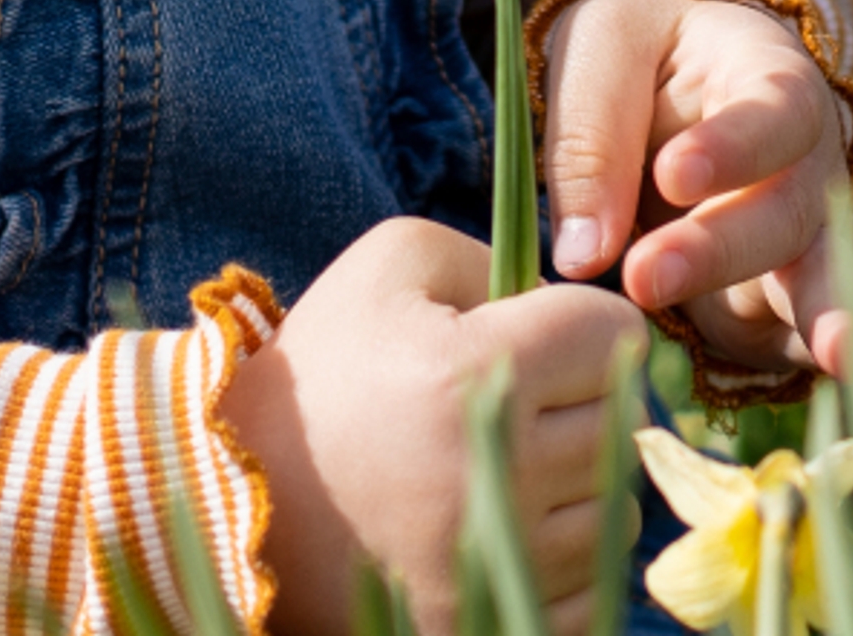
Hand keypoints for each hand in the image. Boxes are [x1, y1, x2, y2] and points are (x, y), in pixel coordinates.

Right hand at [216, 214, 647, 635]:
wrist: (228, 500)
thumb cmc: (322, 369)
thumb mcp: (393, 264)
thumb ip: (497, 255)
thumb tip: (571, 302)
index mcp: (476, 372)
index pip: (616, 335)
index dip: (583, 326)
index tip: (542, 339)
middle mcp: (492, 473)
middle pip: (623, 427)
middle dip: (583, 406)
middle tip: (521, 407)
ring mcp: (488, 566)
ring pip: (614, 517)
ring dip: (579, 491)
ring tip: (509, 472)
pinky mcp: (476, 633)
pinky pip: (582, 595)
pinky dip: (557, 566)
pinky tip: (501, 535)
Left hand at [540, 0, 852, 383]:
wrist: (659, 89)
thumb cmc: (633, 58)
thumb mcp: (599, 52)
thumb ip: (590, 138)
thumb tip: (585, 253)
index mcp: (768, 76)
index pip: (768, 111)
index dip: (730, 145)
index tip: (672, 174)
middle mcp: (807, 161)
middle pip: (787, 208)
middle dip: (720, 249)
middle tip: (645, 274)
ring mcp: (805, 237)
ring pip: (820, 278)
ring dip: (825, 318)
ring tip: (844, 353)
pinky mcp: (781, 305)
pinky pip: (810, 337)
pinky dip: (849, 362)